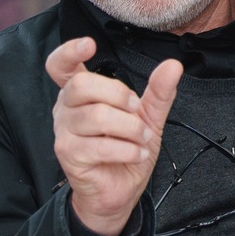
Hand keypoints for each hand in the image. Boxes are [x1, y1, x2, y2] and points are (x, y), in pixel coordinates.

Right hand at [46, 37, 181, 235]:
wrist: (119, 191)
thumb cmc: (126, 149)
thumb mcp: (148, 117)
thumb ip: (158, 92)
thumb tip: (173, 65)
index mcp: (81, 93)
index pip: (61, 65)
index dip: (69, 51)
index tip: (89, 44)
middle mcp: (66, 109)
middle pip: (83, 86)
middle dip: (119, 95)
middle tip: (136, 111)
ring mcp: (64, 132)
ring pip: (96, 116)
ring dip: (130, 129)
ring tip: (142, 139)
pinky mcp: (69, 154)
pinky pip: (99, 145)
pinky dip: (127, 149)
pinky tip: (136, 154)